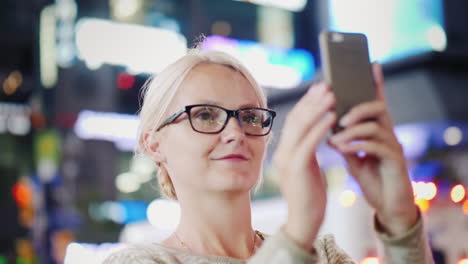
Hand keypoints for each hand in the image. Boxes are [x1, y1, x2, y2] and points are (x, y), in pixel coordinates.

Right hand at [273, 83, 336, 249]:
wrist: (305, 222)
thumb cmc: (310, 196)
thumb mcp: (309, 167)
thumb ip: (309, 150)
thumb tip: (318, 132)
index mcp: (284, 152)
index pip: (294, 121)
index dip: (306, 103)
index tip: (319, 89)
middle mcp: (282, 153)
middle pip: (296, 119)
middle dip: (312, 101)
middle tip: (327, 85)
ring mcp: (287, 160)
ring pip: (301, 127)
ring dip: (317, 108)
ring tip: (332, 94)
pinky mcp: (296, 168)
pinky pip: (309, 142)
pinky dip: (320, 127)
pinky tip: (333, 115)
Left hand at [328, 63, 417, 235]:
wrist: (388, 204)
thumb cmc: (371, 177)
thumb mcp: (352, 156)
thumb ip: (343, 140)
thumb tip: (326, 125)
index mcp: (377, 130)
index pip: (376, 101)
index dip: (376, 83)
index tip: (372, 64)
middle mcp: (389, 134)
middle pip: (378, 108)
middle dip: (357, 108)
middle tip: (338, 117)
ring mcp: (394, 147)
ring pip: (376, 126)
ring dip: (352, 130)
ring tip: (334, 138)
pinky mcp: (396, 162)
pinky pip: (377, 146)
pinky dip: (357, 145)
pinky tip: (341, 149)